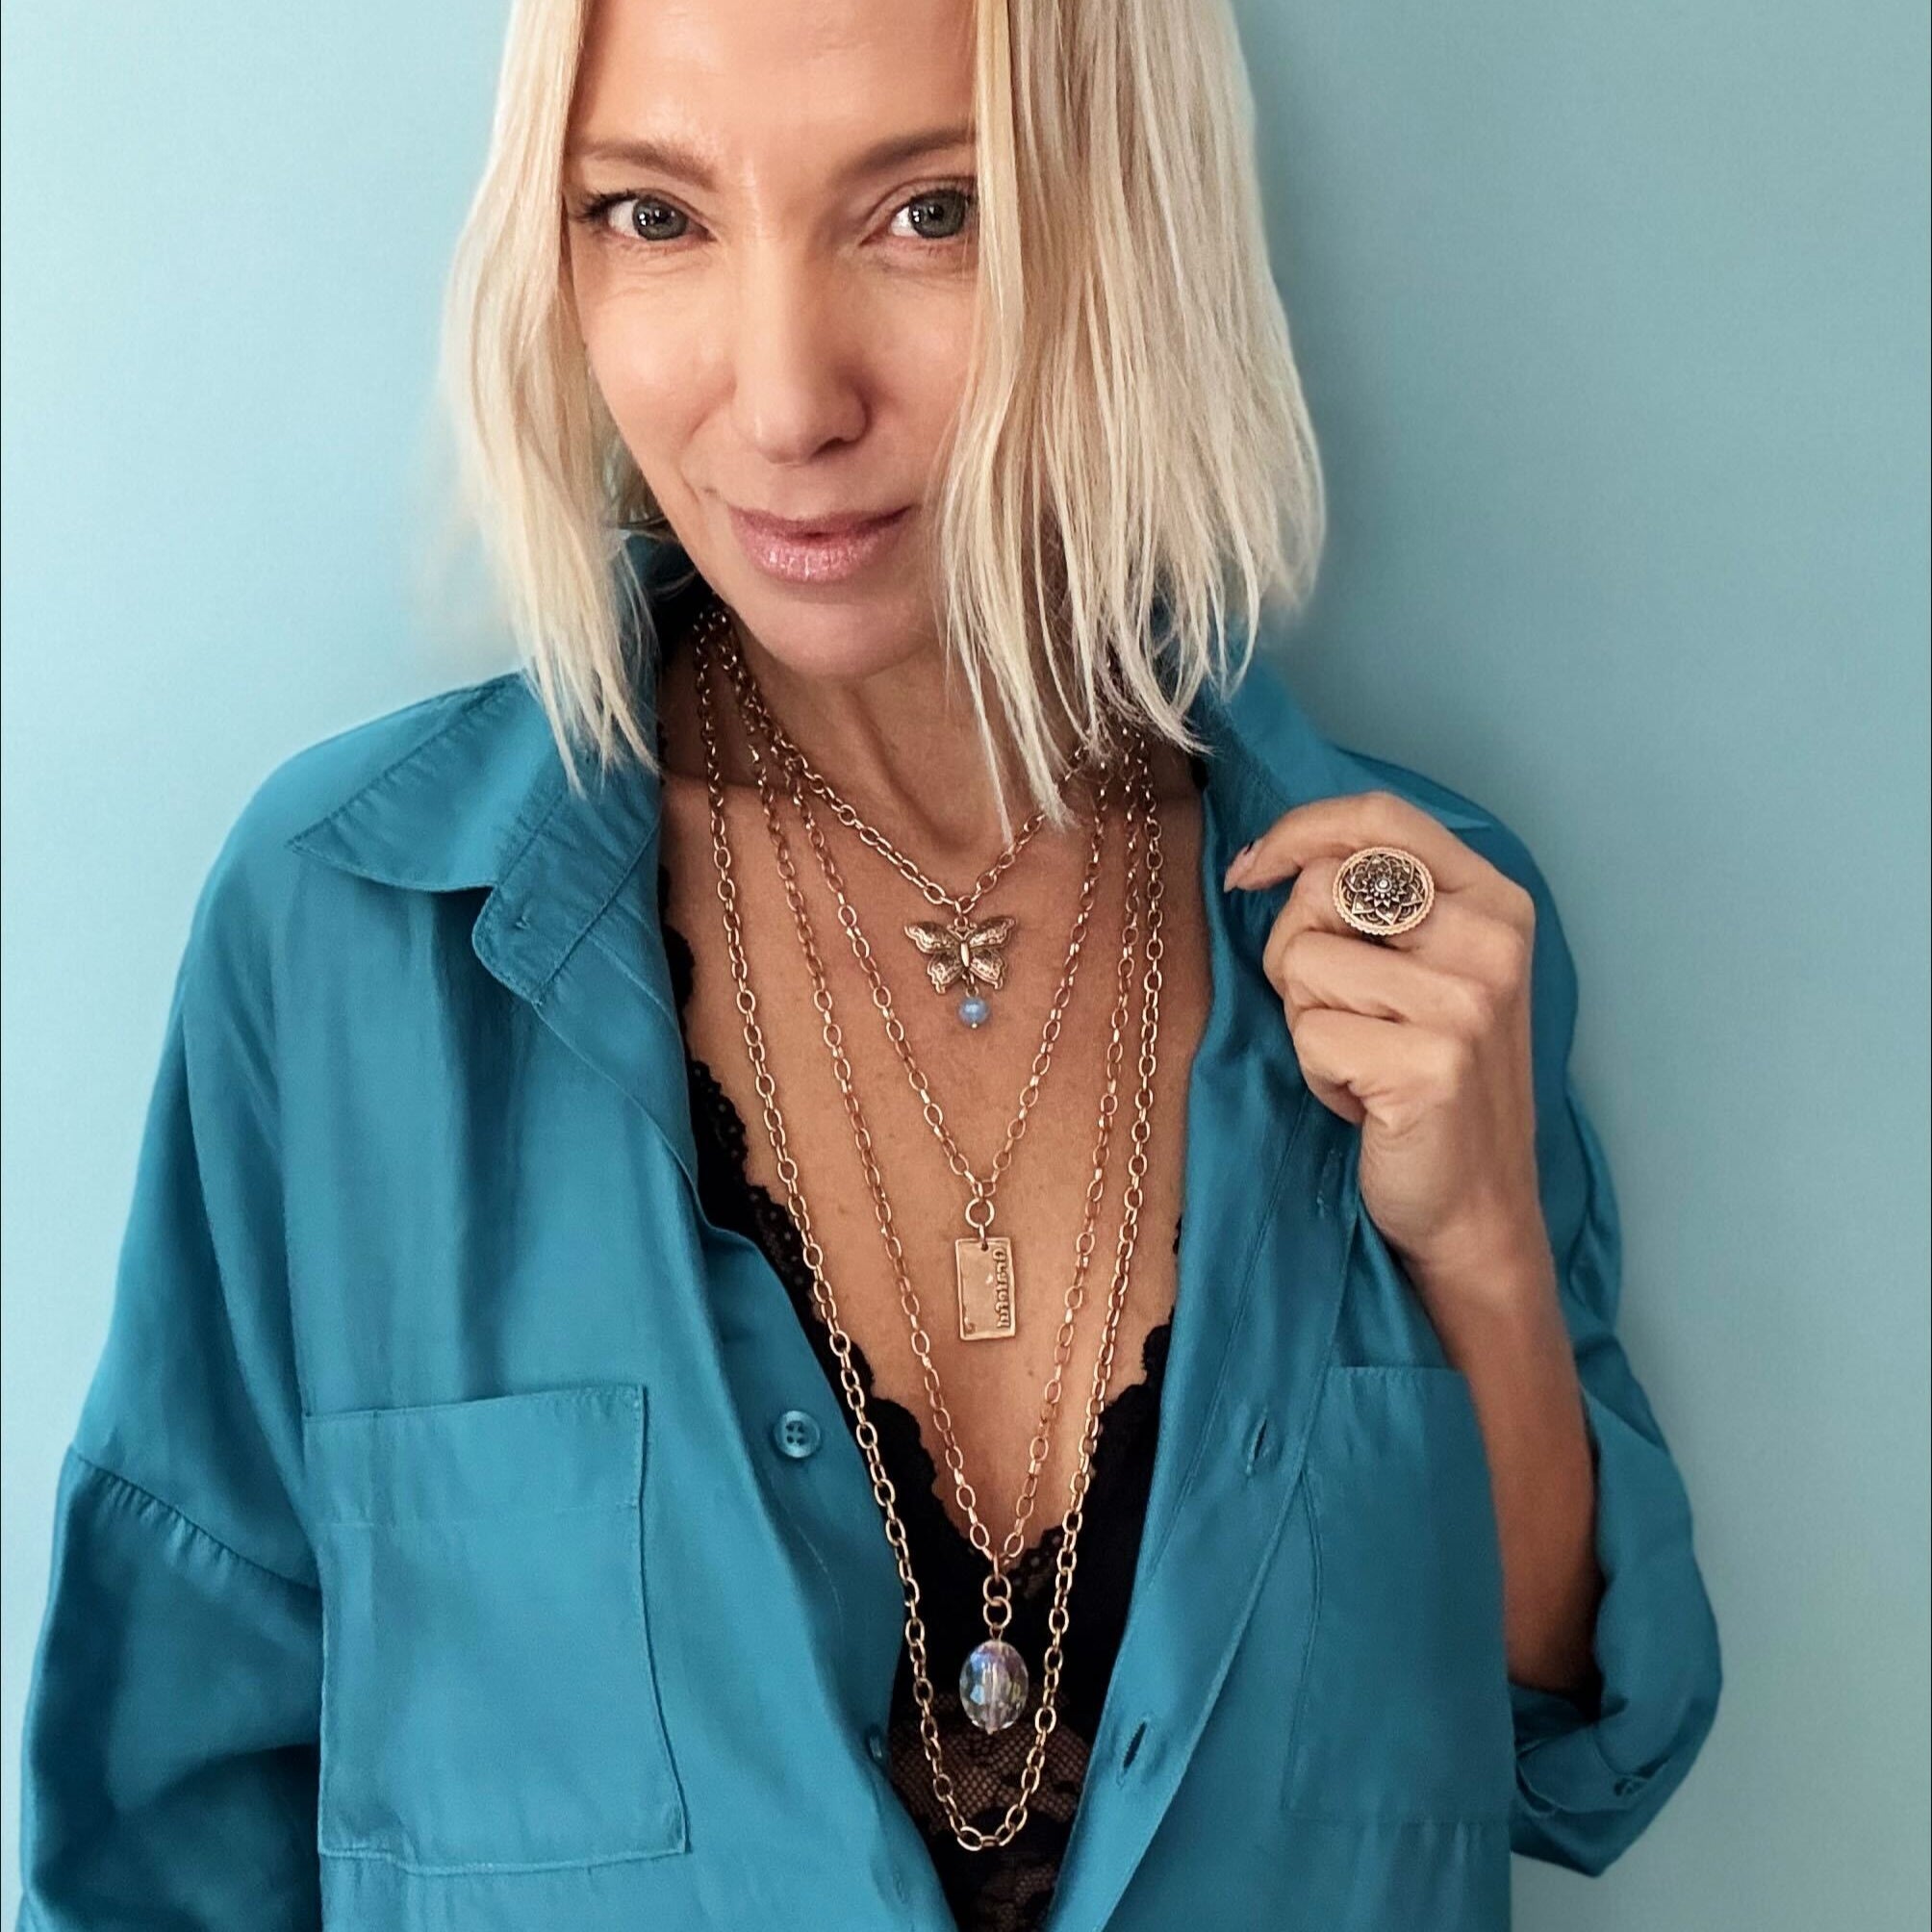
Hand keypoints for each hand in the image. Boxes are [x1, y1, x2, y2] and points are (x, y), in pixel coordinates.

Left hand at [1224, 790, 1549, 1308]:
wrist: (1475, 1205)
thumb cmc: (1427, 1079)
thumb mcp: (1423, 970)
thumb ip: (1371, 904)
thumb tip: (1260, 864)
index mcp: (1494, 901)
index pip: (1379, 817)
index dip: (1297, 832)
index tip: (1249, 872)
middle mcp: (1490, 939)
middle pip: (1322, 888)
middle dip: (1295, 951)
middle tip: (1340, 1014)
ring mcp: (1466, 1001)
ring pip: (1303, 962)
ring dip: (1308, 1022)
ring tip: (1363, 1062)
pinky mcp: (1431, 1063)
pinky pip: (1309, 1034)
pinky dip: (1318, 1074)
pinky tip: (1366, 1102)